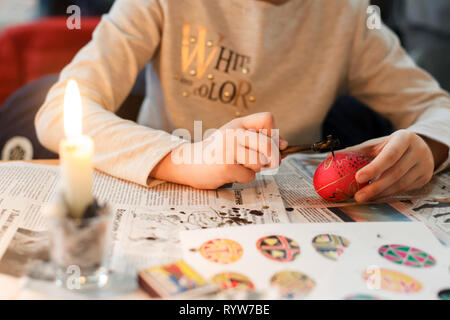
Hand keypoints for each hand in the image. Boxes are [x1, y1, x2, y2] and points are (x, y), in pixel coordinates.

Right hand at [150, 112, 287, 188]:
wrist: (189, 163)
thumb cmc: (217, 153)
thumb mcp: (238, 139)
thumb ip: (261, 139)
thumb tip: (285, 145)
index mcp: (238, 123)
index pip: (268, 119)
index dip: (274, 134)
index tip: (269, 144)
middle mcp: (233, 132)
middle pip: (270, 144)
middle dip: (272, 158)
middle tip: (264, 163)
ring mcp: (229, 148)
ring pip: (261, 162)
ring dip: (255, 169)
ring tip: (239, 165)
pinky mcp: (226, 166)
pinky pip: (249, 175)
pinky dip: (243, 178)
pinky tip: (229, 173)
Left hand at [340, 130, 434, 201]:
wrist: (419, 147)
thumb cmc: (389, 146)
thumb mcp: (375, 145)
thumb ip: (354, 152)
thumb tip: (328, 159)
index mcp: (404, 138)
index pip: (389, 155)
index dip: (374, 168)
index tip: (358, 178)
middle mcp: (417, 151)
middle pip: (395, 173)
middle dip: (375, 187)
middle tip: (358, 196)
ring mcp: (423, 165)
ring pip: (400, 184)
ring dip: (381, 193)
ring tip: (364, 197)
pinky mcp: (424, 178)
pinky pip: (405, 189)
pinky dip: (388, 194)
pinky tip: (376, 196)